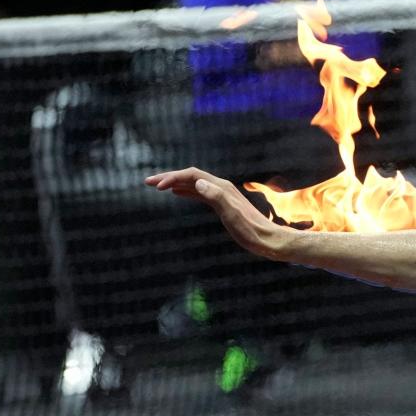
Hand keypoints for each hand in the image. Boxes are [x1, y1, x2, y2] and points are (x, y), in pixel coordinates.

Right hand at [145, 167, 284, 259]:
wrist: (268, 240)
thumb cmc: (251, 231)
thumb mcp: (232, 215)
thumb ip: (216, 198)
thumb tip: (198, 183)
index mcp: (221, 187)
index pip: (191, 175)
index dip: (173, 178)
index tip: (156, 187)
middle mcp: (221, 187)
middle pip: (190, 176)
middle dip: (169, 177)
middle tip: (147, 182)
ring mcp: (222, 195)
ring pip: (194, 184)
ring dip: (175, 183)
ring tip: (157, 186)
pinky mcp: (223, 204)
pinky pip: (200, 193)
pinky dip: (186, 191)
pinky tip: (178, 194)